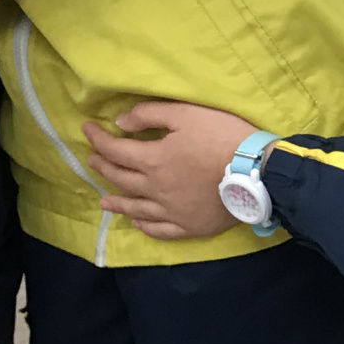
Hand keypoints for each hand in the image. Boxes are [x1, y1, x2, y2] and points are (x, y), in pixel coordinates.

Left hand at [83, 102, 256, 240]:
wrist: (257, 172)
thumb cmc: (222, 136)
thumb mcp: (185, 113)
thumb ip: (149, 115)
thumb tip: (120, 123)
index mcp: (152, 160)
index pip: (116, 150)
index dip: (98, 139)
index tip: (86, 130)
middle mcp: (155, 190)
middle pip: (122, 179)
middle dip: (104, 167)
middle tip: (93, 160)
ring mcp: (171, 212)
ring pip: (136, 209)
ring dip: (117, 203)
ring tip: (104, 201)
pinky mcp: (189, 227)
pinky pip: (160, 230)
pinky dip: (145, 227)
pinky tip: (138, 224)